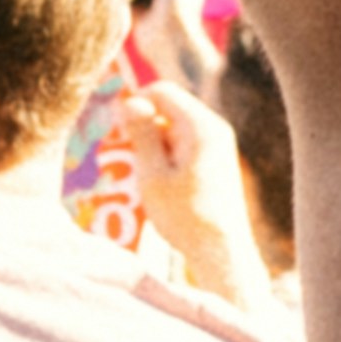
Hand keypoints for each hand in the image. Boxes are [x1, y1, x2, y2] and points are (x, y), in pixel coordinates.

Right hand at [117, 79, 253, 287]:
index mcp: (201, 126)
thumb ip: (142, 134)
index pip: (162, 91)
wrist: (221, 250)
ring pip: (174, 127)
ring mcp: (218, 144)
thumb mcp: (153, 173)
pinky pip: (184, 143)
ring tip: (148, 178)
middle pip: (168, 107)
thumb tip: (129, 100)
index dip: (136, 104)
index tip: (120, 133)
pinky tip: (161, 183)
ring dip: (154, 145)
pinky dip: (167, 155)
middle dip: (144, 127)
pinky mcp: (216, 159)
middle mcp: (214, 128)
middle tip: (130, 159)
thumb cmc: (185, 216)